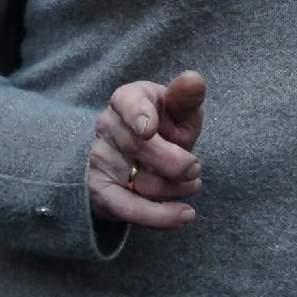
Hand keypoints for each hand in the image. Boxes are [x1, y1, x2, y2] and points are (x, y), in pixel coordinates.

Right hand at [87, 70, 206, 229]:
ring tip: (193, 184)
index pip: (127, 103)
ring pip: (140, 180)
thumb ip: (186, 98)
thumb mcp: (178, 110)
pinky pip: (129, 208)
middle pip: (138, 146)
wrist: (135, 158)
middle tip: (195, 169)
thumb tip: (194, 80)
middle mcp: (107, 127)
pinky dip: (159, 216)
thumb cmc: (165, 127)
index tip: (149, 130)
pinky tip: (184, 215)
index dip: (137, 115)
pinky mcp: (102, 192)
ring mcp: (100, 160)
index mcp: (127, 99)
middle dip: (173, 162)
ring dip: (175, 188)